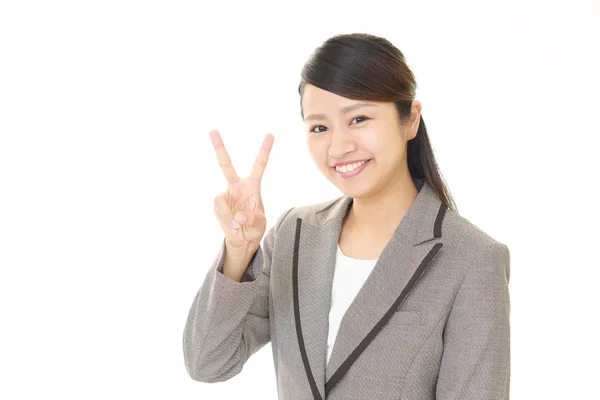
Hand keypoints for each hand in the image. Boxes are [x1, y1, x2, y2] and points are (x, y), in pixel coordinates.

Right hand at [210, 129, 273, 256]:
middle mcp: (237, 187)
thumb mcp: (259, 224)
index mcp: (252, 186)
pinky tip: (232, 226)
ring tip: (237, 225)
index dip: (264, 150)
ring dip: (228, 215)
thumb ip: (251, 219)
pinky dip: (225, 219)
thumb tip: (238, 216)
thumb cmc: (254, 228)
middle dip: (219, 147)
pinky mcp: (218, 205)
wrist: (242, 240)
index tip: (270, 134)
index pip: (259, 165)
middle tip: (212, 130)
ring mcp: (225, 195)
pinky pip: (219, 210)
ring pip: (220, 200)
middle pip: (226, 165)